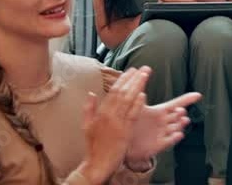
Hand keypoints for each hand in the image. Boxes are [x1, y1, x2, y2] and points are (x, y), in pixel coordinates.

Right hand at [78, 67, 149, 184]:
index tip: (132, 70)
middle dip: (134, 79)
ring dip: (138, 86)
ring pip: (128, 101)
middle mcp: (108, 116)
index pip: (113, 91)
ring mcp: (117, 123)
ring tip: (145, 75)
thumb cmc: (94, 145)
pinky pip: (132, 116)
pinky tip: (143, 94)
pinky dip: (137, 104)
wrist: (97, 163)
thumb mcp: (86, 126)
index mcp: (100, 113)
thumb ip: (89, 109)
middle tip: (144, 68)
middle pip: (122, 92)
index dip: (123, 79)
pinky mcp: (125, 132)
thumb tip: (91, 93)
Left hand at [125, 91, 201, 164]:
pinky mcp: (160, 144)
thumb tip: (142, 76)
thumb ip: (139, 95)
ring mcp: (163, 133)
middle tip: (180, 110)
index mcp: (159, 112)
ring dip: (181, 124)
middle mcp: (164, 122)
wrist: (123, 143)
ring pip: (177, 127)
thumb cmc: (130, 123)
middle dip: (181, 113)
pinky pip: (170, 140)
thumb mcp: (135, 108)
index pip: (176, 104)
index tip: (198, 95)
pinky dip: (175, 137)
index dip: (187, 99)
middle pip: (177, 115)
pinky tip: (178, 134)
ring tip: (183, 120)